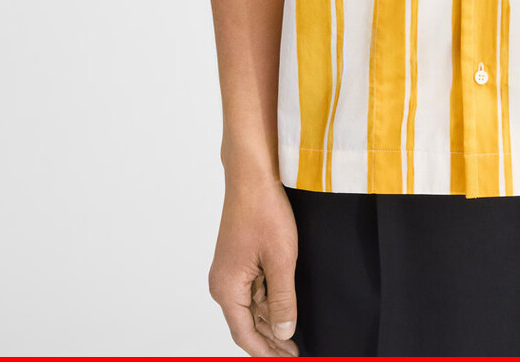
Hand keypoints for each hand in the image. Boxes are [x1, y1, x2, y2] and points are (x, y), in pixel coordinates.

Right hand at [208, 178, 300, 356]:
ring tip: (294, 337)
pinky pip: (253, 289)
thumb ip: (283, 299)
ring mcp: (230, 271)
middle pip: (247, 323)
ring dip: (272, 321)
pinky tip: (286, 308)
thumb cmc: (264, 211)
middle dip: (271, 339)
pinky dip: (269, 301)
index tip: (287, 361)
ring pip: (252, 306)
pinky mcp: (239, 259)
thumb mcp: (282, 259)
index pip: (245, 334)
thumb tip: (284, 333)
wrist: (252, 176)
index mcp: (227, 288)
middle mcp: (223, 283)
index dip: (266, 352)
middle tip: (296, 352)